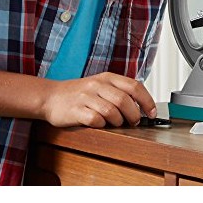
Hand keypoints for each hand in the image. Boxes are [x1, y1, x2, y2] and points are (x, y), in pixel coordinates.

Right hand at [42, 72, 156, 128]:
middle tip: (133, 122)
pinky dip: (101, 125)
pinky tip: (99, 124)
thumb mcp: (100, 86)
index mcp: (106, 78)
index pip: (134, 86)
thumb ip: (119, 92)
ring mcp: (86, 97)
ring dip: (118, 121)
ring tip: (115, 124)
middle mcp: (97, 85)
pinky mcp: (76, 110)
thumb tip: (142, 106)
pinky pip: (95, 120)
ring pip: (112, 111)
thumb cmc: (78, 94)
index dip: (147, 101)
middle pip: (125, 100)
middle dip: (133, 115)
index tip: (152, 113)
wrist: (50, 97)